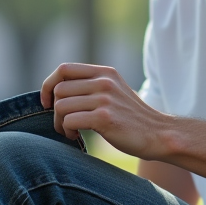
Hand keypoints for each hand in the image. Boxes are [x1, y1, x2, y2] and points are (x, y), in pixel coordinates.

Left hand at [40, 63, 169, 158]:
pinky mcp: (104, 118)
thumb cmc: (132, 118)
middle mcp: (104, 82)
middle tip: (62, 123)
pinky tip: (76, 135)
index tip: (46, 101)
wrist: (159, 134)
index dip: (48, 84)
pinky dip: (67, 130)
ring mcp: (105, 99)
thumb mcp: (115, 91)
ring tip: (69, 130)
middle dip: (53, 109)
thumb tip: (57, 91)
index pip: (64, 68)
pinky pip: (69, 120)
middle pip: (59, 89)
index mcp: (105, 72)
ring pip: (61, 106)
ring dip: (58, 122)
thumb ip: (92, 85)